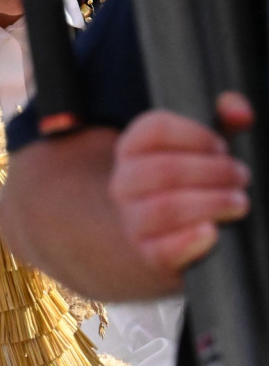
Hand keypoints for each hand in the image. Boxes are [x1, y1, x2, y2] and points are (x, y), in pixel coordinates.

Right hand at [109, 92, 252, 289]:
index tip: (220, 146)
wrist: (155, 241)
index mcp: (132, 150)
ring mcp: (132, 220)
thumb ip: (222, 124)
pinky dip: (190, 240)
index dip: (195, 135)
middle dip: (213, 172)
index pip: (154, 129)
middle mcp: (124, 183)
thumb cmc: (185, 188)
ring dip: (211, 203)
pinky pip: (163, 250)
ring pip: (164, 208)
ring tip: (238, 203)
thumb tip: (238, 109)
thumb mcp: (198, 152)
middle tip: (241, 177)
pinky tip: (212, 232)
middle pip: (163, 169)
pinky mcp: (147, 256)